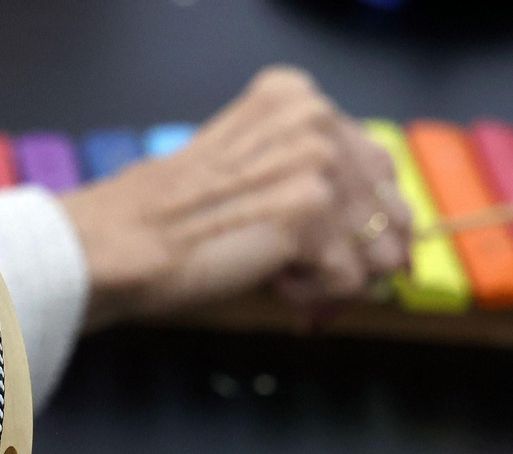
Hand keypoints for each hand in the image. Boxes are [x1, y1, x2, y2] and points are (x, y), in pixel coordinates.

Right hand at [61, 65, 410, 329]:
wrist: (123, 245)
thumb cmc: (172, 222)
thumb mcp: (251, 174)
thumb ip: (313, 179)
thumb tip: (389, 236)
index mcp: (296, 99)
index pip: (377, 165)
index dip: (361, 218)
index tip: (328, 247)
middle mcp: (314, 120)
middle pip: (388, 207)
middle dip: (354, 253)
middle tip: (298, 270)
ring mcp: (316, 163)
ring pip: (376, 250)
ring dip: (327, 275)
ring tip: (272, 270)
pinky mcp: (310, 215)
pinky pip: (349, 280)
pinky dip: (309, 296)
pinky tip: (268, 282)